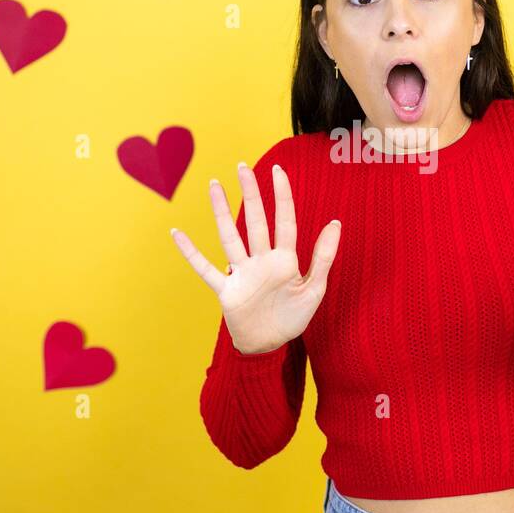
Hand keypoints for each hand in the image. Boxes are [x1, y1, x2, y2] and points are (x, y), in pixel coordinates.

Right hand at [170, 162, 341, 353]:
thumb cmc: (292, 318)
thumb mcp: (314, 289)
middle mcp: (261, 261)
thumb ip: (323, 257)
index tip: (278, 170)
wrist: (270, 346)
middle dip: (250, 193)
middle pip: (255, 221)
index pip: (284, 221)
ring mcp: (242, 274)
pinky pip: (205, 269)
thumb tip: (336, 223)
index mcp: (284, 260)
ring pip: (230, 236)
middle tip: (242, 166)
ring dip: (221, 212)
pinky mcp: (226, 290)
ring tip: (214, 186)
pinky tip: (177, 234)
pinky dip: (191, 253)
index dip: (282, 195)